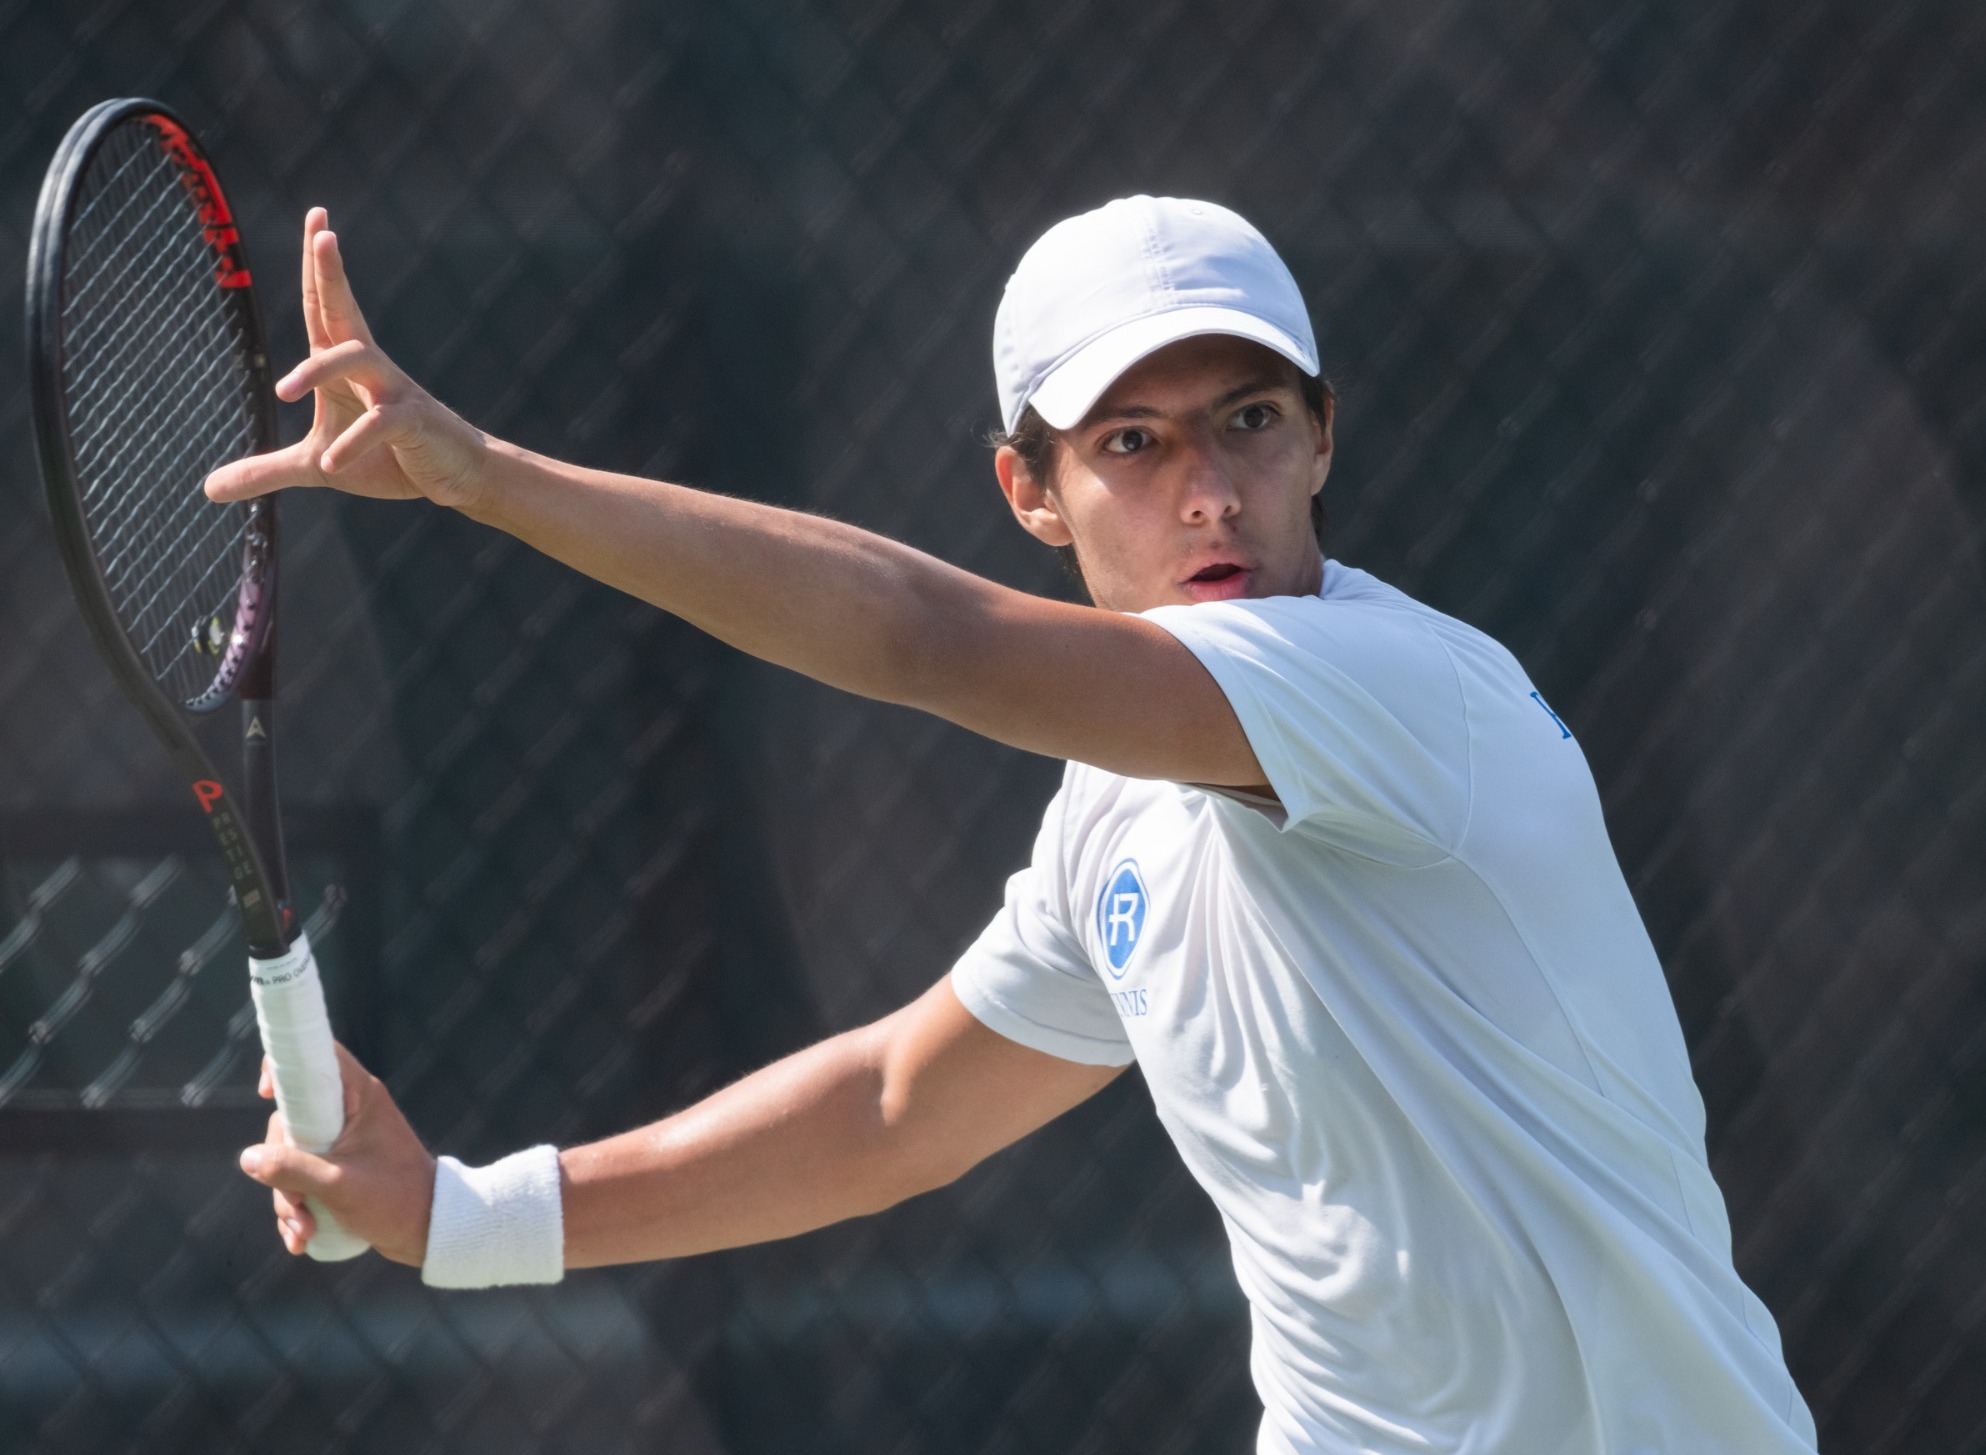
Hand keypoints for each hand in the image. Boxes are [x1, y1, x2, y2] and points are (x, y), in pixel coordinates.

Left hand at [204, 207, 485, 508]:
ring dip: (318, 369)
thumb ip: (265, 470)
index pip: (324, 306)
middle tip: (323, 232)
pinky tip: (335, 463)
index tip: (318, 218)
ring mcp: (394, 390)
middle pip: (344, 309)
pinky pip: (380, 423)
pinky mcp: (414, 422)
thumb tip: (208, 489)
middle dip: (331, 271)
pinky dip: (354, 443)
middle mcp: (370, 366)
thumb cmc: (388, 458)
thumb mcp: (316, 466)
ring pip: (357, 358)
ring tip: (285, 392)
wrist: (455, 475)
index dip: (318, 265)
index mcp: (344, 365)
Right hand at [239, 1042, 435, 1264]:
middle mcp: (350, 1113)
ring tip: (304, 1231)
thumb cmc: (395, 1200)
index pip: (320, 1058)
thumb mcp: (339, 1186)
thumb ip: (292, 1169)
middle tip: (296, 1205)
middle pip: (290, 1123)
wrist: (429, 1230)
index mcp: (360, 1098)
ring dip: (289, 1200)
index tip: (265, 1092)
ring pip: (291, 1157)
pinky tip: (302, 1239)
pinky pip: (303, 1179)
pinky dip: (299, 1208)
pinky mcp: (338, 1168)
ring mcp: (343, 1142)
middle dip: (281, 1171)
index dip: (286, 1065)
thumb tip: (248, 1158)